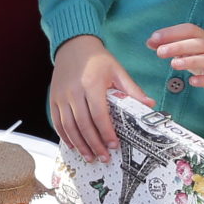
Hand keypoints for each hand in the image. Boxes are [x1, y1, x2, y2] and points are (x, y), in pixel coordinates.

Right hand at [48, 35, 150, 159]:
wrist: (73, 46)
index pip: (99, 114)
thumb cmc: (97, 59)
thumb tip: (149, 105)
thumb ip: (132, 90)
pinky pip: (57, 122)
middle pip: (83, 125)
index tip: (114, 145)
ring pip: (69, 127)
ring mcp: (61, 96)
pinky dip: (65, 136)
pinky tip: (74, 146)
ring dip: (80, 144)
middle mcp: (74, 92)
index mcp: (92, 84)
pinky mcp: (53, 99)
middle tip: (104, 157)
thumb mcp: (117, 71)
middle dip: (94, 144)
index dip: (106, 132)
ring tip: (90, 157)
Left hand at [147, 23, 203, 101]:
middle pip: (198, 43)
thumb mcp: (188, 52)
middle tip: (160, 52)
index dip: (172, 32)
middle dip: (178, 46)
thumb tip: (150, 42)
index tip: (154, 38)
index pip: (190, 29)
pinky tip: (192, 82)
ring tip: (174, 64)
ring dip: (190, 60)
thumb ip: (170, 46)